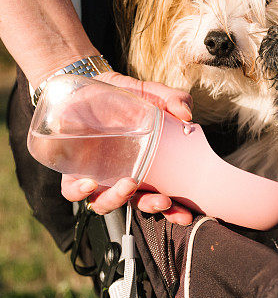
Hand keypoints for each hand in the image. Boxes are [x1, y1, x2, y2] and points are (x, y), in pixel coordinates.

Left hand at [61, 72, 194, 224]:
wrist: (88, 84)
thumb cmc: (123, 96)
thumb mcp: (152, 94)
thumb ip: (173, 99)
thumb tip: (186, 114)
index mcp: (143, 167)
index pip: (159, 195)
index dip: (173, 210)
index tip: (187, 213)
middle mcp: (120, 177)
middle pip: (136, 204)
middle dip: (151, 207)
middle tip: (164, 201)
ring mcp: (96, 176)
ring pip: (105, 203)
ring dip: (118, 200)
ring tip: (129, 184)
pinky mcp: (71, 170)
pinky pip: (72, 192)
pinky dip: (80, 192)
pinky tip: (89, 183)